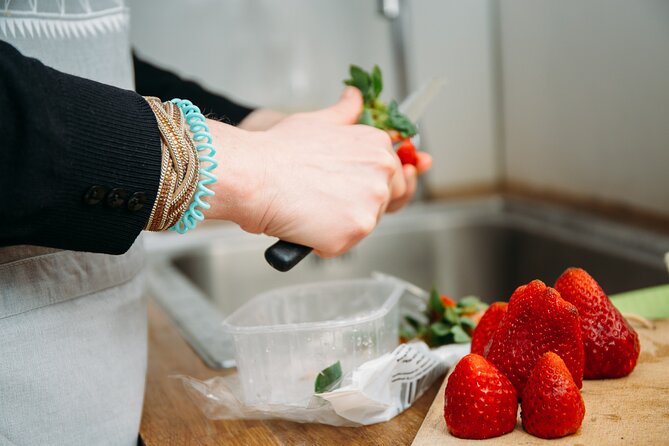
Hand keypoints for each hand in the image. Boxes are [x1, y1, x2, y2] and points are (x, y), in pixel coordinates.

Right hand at [206, 87, 431, 256]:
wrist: (253, 175)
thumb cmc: (278, 150)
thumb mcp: (318, 121)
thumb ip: (346, 112)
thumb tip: (356, 96)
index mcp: (378, 145)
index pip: (396, 174)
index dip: (370, 184)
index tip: (350, 189)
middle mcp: (383, 172)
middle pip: (385, 202)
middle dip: (358, 205)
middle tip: (323, 198)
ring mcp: (372, 203)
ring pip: (363, 225)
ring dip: (338, 224)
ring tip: (309, 208)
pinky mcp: (356, 230)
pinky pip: (343, 245)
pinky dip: (322, 243)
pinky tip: (303, 224)